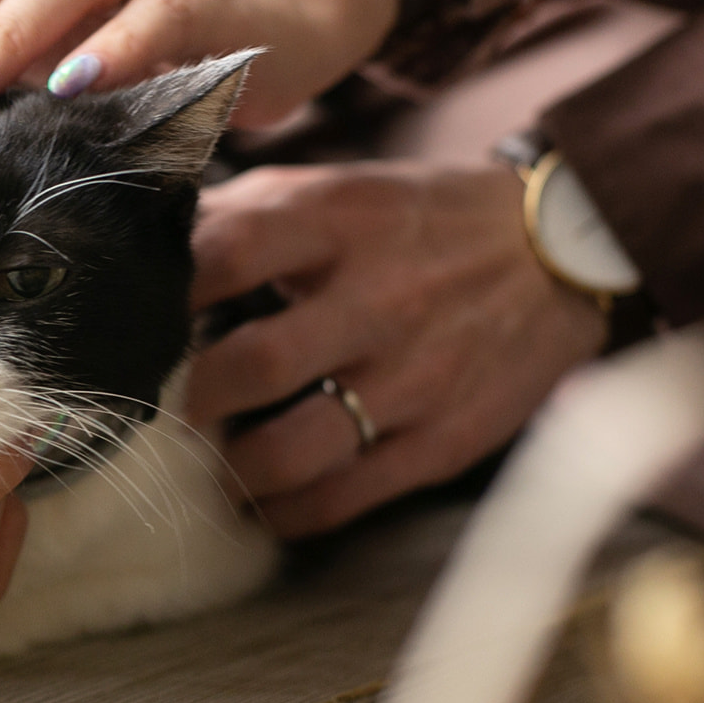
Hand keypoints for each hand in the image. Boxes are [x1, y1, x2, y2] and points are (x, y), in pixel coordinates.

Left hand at [186, 162, 608, 537]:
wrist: (562, 253)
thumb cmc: (421, 222)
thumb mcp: (340, 190)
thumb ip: (248, 214)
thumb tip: (151, 246)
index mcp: (340, 222)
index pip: (228, 252)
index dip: (168, 292)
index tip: (141, 321)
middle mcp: (378, 299)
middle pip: (252, 365)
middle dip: (192, 397)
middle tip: (172, 407)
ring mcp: (413, 377)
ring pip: (292, 451)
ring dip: (233, 469)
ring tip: (217, 463)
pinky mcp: (442, 441)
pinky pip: (343, 498)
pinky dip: (287, 512)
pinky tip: (266, 504)